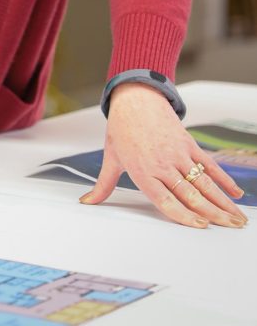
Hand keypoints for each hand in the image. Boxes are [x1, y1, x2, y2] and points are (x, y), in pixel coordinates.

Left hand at [80, 83, 247, 228]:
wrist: (135, 97)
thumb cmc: (122, 128)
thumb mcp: (111, 157)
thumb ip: (103, 185)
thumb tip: (87, 202)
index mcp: (143, 171)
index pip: (167, 201)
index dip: (185, 216)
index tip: (202, 227)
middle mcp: (163, 164)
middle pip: (192, 195)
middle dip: (214, 215)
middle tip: (230, 228)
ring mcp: (178, 154)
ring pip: (204, 183)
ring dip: (223, 201)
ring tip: (237, 218)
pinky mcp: (188, 144)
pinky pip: (210, 165)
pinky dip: (224, 179)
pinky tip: (236, 193)